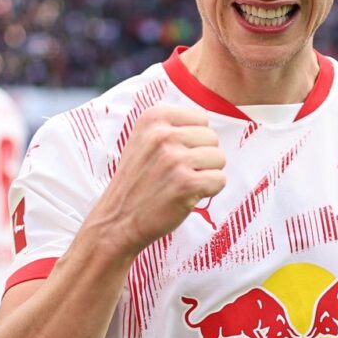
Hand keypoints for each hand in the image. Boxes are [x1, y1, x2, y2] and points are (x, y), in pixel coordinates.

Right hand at [91, 105, 225, 257]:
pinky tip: (188, 195)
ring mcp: (174, 159)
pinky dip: (210, 190)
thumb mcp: (143, 140)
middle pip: (212, 138)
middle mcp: (162, 135)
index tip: (175, 155)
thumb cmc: (136, 182)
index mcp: (152, 118)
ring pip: (219, 158)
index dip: (194, 140)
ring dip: (206, 174)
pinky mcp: (186, 184)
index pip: (201, 118)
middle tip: (178, 173)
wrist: (117, 220)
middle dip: (202, 157)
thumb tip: (205, 122)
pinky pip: (220, 179)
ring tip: (182, 183)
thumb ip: (170, 126)